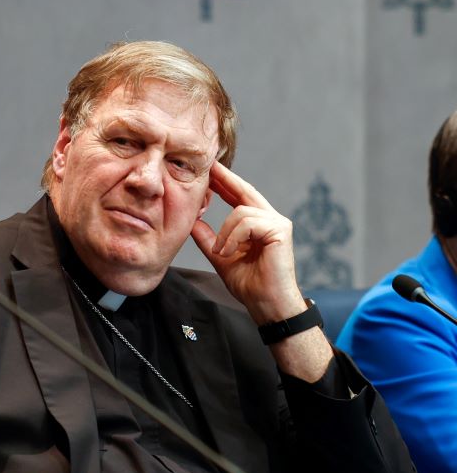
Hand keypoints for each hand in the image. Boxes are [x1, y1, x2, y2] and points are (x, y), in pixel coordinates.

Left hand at [189, 161, 306, 323]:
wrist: (266, 304)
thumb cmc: (249, 284)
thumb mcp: (221, 256)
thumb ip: (208, 238)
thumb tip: (192, 221)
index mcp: (257, 224)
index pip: (239, 196)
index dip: (225, 182)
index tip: (209, 172)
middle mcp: (270, 219)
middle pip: (245, 190)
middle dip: (225, 179)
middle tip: (209, 168)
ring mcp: (278, 223)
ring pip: (241, 211)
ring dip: (224, 233)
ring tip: (221, 252)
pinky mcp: (280, 230)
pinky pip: (247, 222)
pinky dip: (232, 237)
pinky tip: (228, 252)